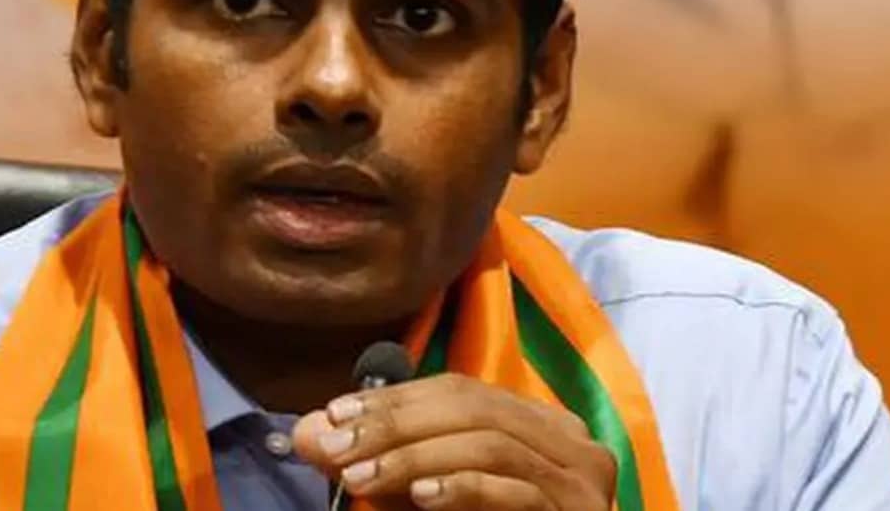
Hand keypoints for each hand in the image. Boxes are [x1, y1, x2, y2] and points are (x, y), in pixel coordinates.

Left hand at [291, 373, 615, 509]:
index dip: (394, 399)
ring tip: (361, 477)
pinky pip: (516, 490)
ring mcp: (579, 477)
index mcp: (538, 422)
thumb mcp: (428, 490)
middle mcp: (567, 439)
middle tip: (336, 447)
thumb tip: (309, 431)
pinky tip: (421, 498)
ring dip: (415, 458)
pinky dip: (463, 488)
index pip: (459, 390)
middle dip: (396, 425)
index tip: (335, 415)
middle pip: (473, 408)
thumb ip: (379, 459)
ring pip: (489, 444)